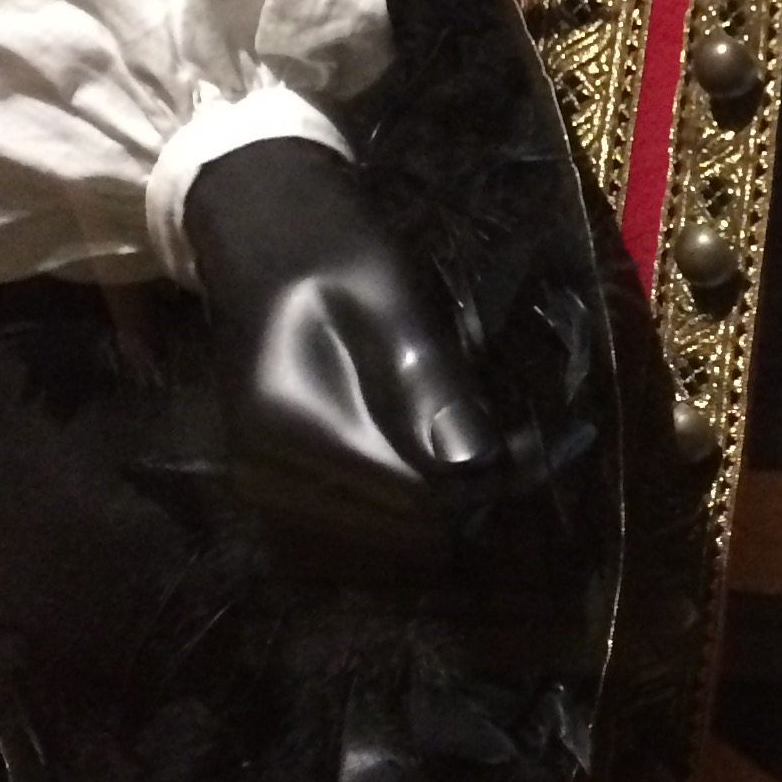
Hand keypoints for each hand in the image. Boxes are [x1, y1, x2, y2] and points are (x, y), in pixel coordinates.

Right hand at [183, 136, 504, 572]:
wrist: (256, 232)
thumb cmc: (332, 248)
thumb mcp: (393, 296)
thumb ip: (427, 383)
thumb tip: (475, 465)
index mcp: (293, 426)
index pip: (413, 503)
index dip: (481, 483)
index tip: (525, 446)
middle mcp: (266, 477)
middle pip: (398, 537)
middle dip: (462, 501)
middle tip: (509, 448)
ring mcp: (262, 491)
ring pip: (378, 549)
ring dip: (435, 512)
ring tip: (472, 454)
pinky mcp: (270, 492)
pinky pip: (351, 539)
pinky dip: (399, 514)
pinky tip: (426, 466)